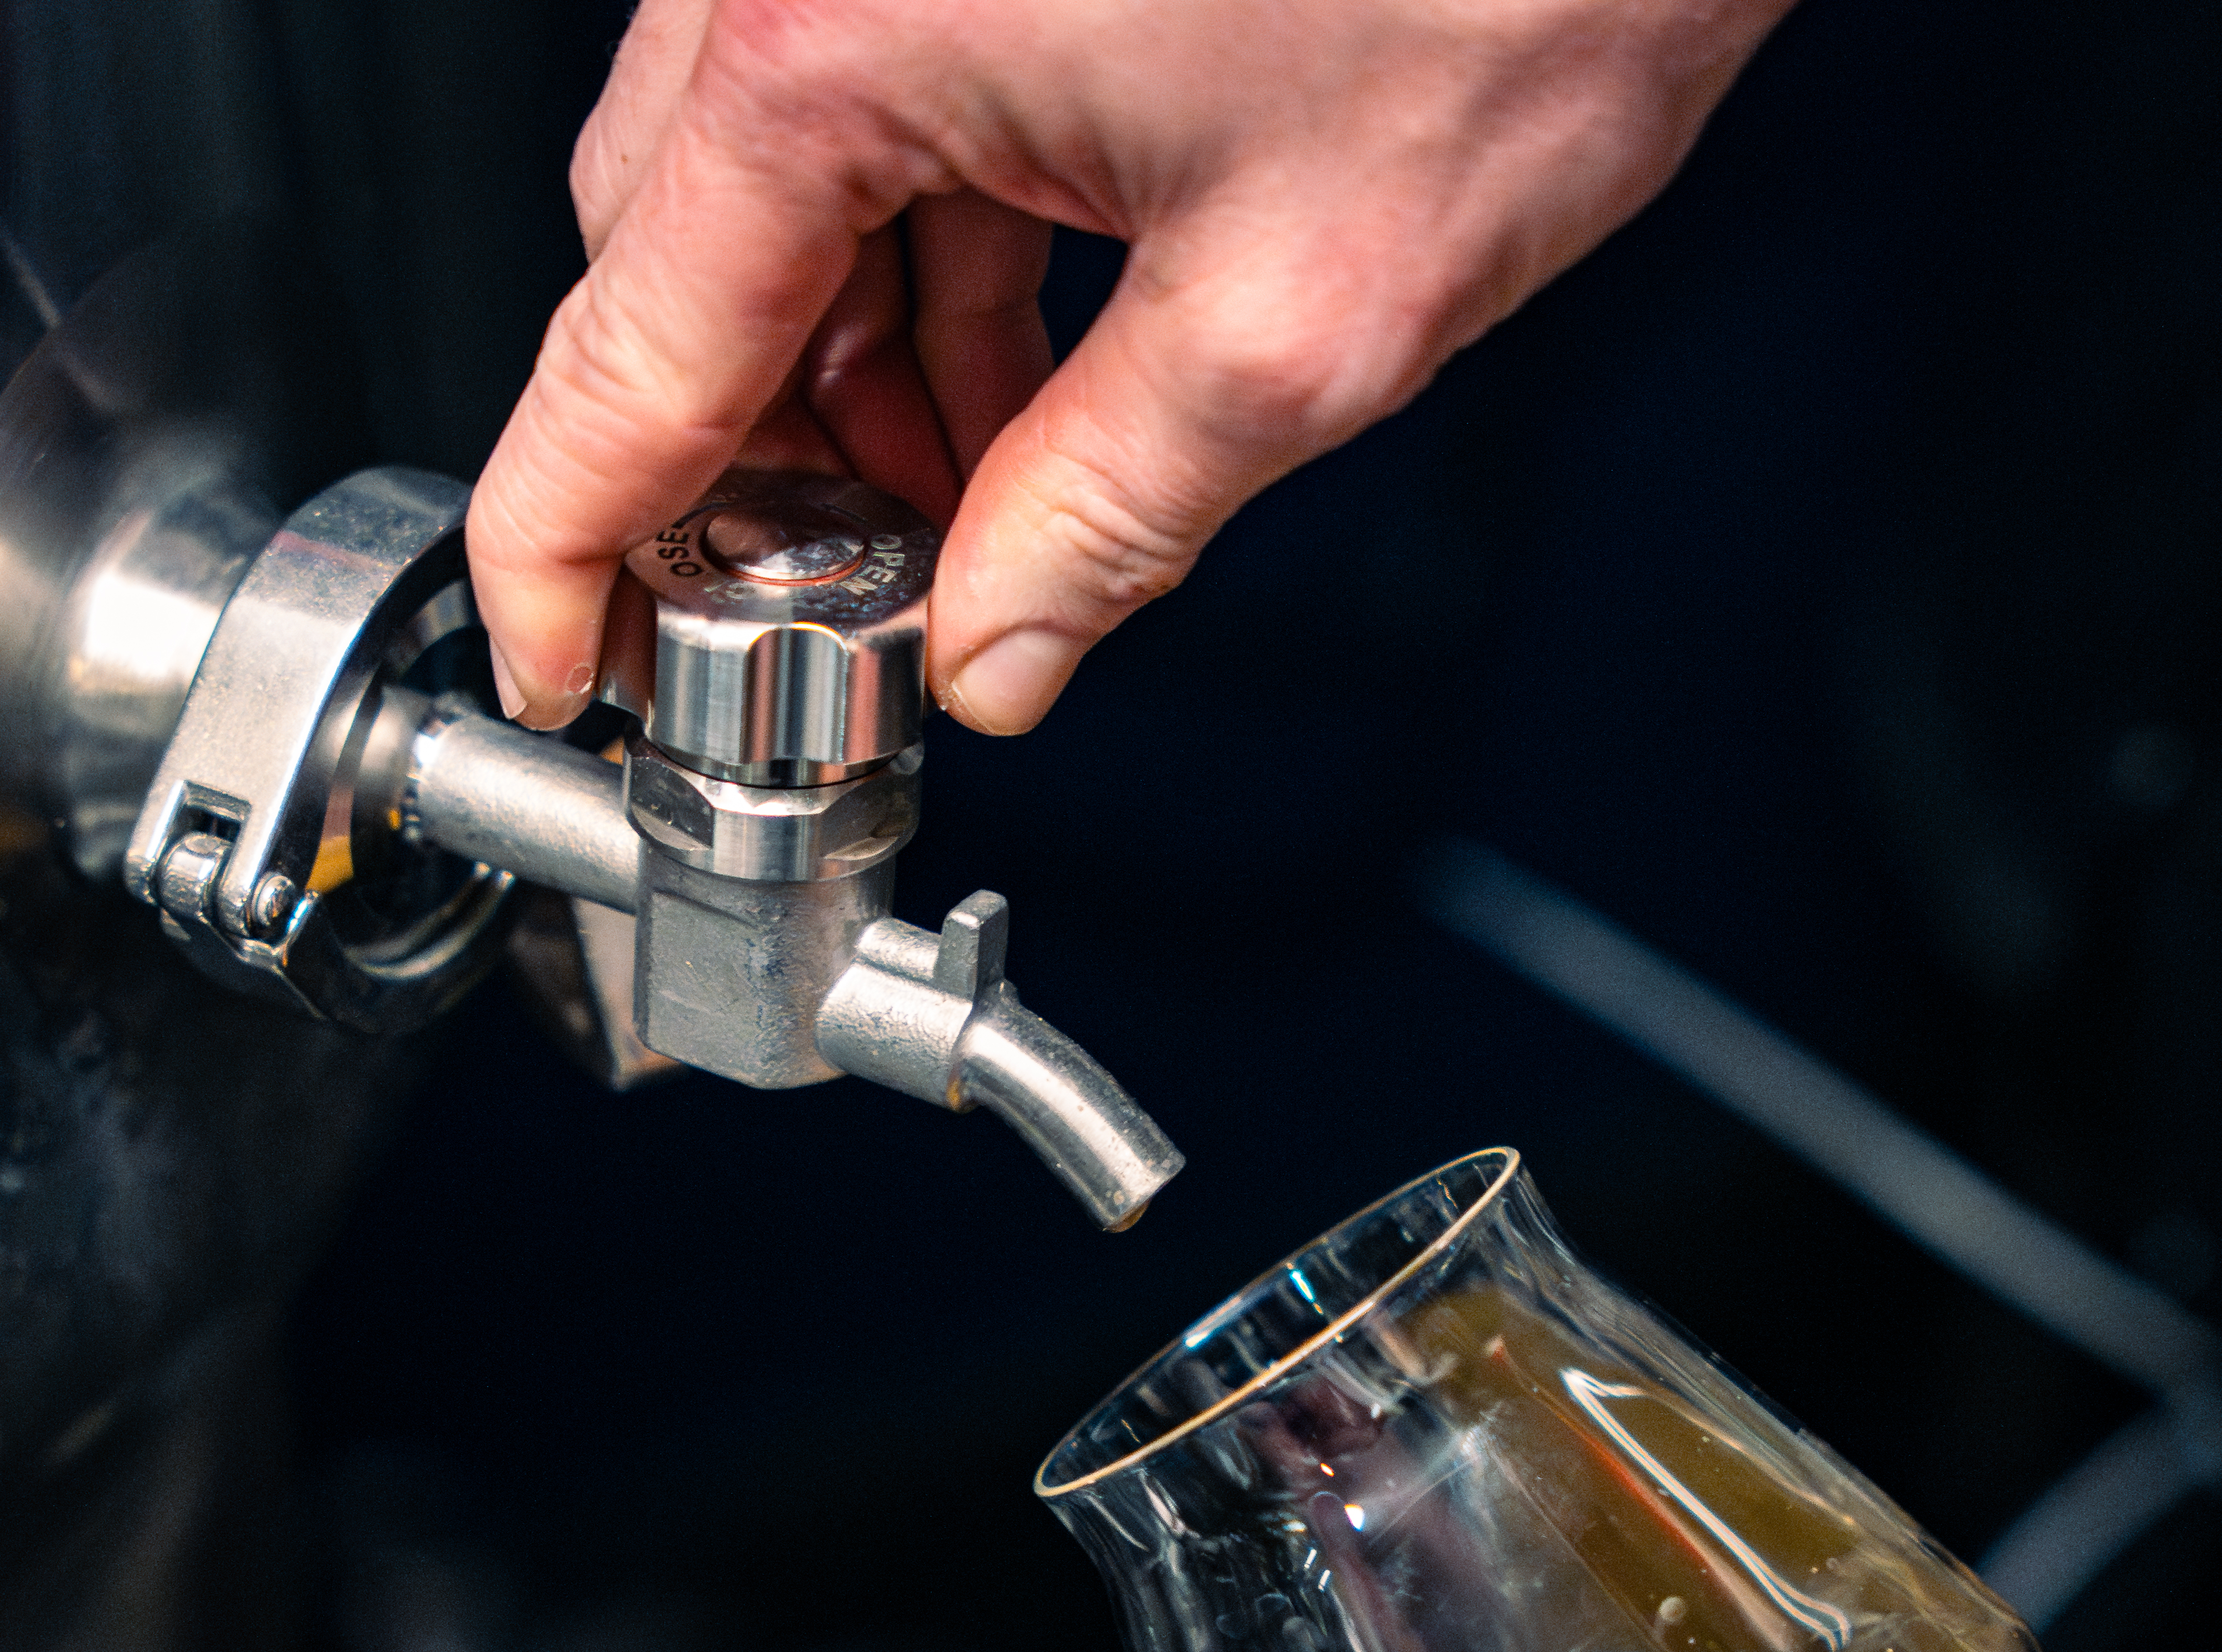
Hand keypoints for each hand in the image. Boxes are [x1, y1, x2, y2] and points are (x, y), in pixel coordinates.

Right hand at [467, 0, 1792, 730]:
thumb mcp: (1304, 318)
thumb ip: (1112, 516)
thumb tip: (1000, 646)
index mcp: (838, 37)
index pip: (627, 354)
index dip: (572, 545)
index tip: (556, 659)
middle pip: (678, 269)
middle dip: (746, 476)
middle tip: (826, 625)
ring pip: (785, 206)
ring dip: (852, 389)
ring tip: (966, 525)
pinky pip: (891, 125)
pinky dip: (934, 278)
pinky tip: (1018, 394)